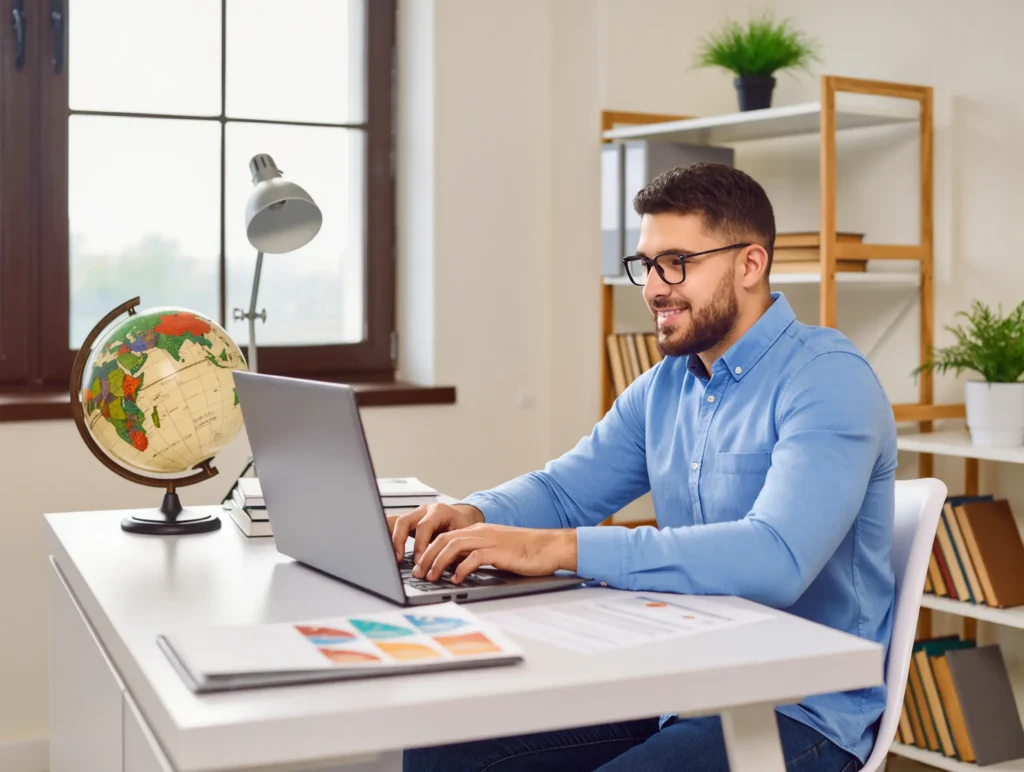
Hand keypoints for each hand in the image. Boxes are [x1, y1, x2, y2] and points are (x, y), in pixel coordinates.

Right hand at [387, 502, 484, 562]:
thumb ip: (455, 550)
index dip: (419, 545)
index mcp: (440, 511)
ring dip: (391, 539)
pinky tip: (385, 548)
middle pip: (404, 521)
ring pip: (395, 522)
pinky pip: (393, 525)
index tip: (418, 561)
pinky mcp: (409, 521)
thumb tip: (447, 569)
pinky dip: (388, 535)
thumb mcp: (463, 537)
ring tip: (390, 556)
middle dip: (399, 541)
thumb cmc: (464, 528)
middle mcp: (425, 510)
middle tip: (399, 559)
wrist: (463, 518)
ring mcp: (415, 514)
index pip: (424, 526)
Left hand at [412, 524, 576, 583]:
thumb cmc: (526, 552)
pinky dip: (461, 568)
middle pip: (444, 539)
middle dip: (427, 556)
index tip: (419, 565)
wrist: (550, 547)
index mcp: (478, 531)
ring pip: (454, 546)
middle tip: (417, 573)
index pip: (445, 536)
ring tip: (430, 577)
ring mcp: (489, 540)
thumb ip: (477, 555)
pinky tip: (456, 579)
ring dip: (438, 562)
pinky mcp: (499, 551)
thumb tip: (456, 569)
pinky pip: (473, 557)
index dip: (428, 550)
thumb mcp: (496, 551)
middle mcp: (481, 532)